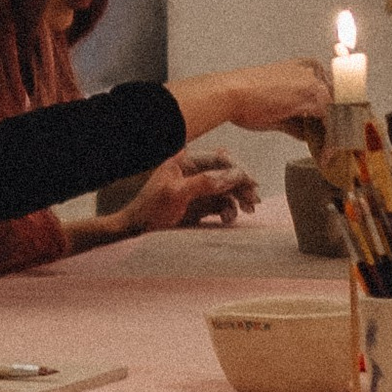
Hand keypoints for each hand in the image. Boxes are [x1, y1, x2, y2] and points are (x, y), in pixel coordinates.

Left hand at [126, 148, 259, 235]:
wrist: (137, 233)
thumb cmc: (150, 210)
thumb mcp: (176, 194)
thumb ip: (204, 183)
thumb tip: (232, 176)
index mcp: (185, 162)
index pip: (219, 159)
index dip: (237, 169)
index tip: (251, 183)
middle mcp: (194, 172)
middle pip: (226, 174)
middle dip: (241, 186)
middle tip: (254, 200)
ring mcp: (198, 189)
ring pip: (227, 189)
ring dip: (239, 198)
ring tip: (247, 210)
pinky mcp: (201, 205)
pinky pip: (222, 204)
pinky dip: (229, 210)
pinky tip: (229, 218)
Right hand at [172, 61, 331, 142]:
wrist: (230, 95)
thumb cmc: (245, 98)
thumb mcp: (278, 108)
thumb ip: (299, 119)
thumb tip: (310, 134)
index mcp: (307, 68)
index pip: (332, 96)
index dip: (335, 120)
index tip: (334, 138)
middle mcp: (316, 72)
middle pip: (340, 104)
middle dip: (340, 130)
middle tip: (336, 151)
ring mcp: (317, 83)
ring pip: (339, 114)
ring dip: (337, 138)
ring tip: (330, 157)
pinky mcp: (315, 98)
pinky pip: (332, 123)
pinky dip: (330, 142)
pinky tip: (324, 155)